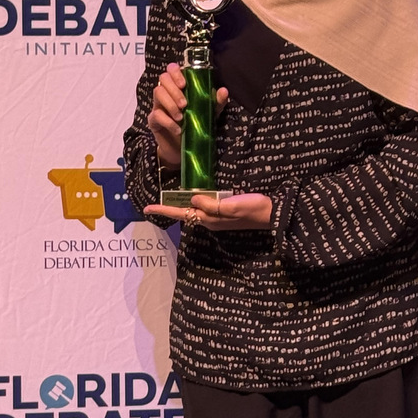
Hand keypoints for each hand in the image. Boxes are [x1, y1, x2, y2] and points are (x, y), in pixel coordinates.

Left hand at [144, 193, 272, 230]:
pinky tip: (192, 198)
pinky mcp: (224, 212)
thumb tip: (193, 200)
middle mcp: (210, 220)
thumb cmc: (253, 208)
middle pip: (184, 213)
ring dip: (180, 206)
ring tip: (168, 199)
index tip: (146, 209)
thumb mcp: (232, 205)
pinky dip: (194, 203)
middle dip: (169, 209)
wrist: (271, 214)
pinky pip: (204, 208)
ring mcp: (217, 217)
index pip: (181, 213)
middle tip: (153, 203)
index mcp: (209, 218)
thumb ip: (211, 204)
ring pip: (193, 211)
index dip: (163, 210)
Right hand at [147, 62, 228, 170]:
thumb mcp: (210, 112)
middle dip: (174, 90)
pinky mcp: (153, 120)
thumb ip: (216, 102)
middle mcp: (167, 92)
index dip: (176, 72)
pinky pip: (156, 115)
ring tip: (181, 117)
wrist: (184, 149)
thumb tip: (224, 91)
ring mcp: (158, 105)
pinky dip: (168, 122)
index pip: (172, 69)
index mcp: (179, 86)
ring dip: (170, 104)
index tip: (184, 84)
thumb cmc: (196, 125)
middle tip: (185, 104)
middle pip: (163, 79)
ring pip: (158, 93)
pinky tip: (178, 129)